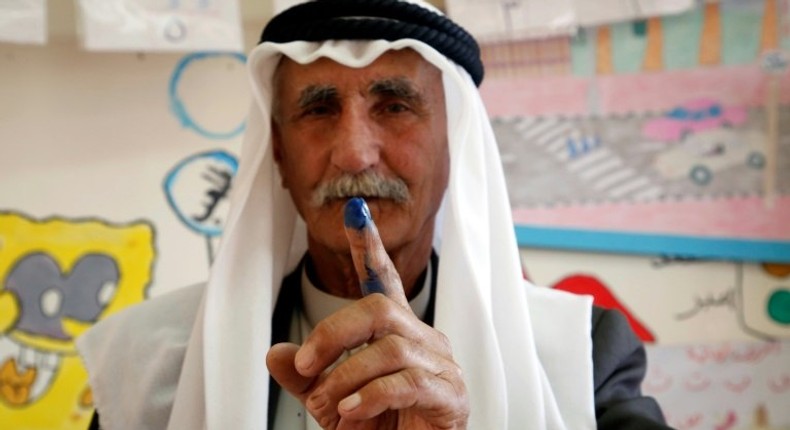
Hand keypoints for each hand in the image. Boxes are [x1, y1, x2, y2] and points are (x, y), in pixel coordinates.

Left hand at [267, 198, 468, 429]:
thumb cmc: (380, 428)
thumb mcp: (332, 400)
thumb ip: (306, 377)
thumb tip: (275, 353)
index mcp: (396, 333)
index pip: (384, 280)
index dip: (369, 247)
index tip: (355, 213)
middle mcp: (422, 340)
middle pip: (378, 308)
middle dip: (333, 333)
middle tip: (306, 366)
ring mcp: (440, 365)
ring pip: (388, 348)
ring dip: (346, 378)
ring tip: (331, 407)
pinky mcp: (450, 395)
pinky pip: (406, 382)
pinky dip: (371, 396)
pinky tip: (352, 412)